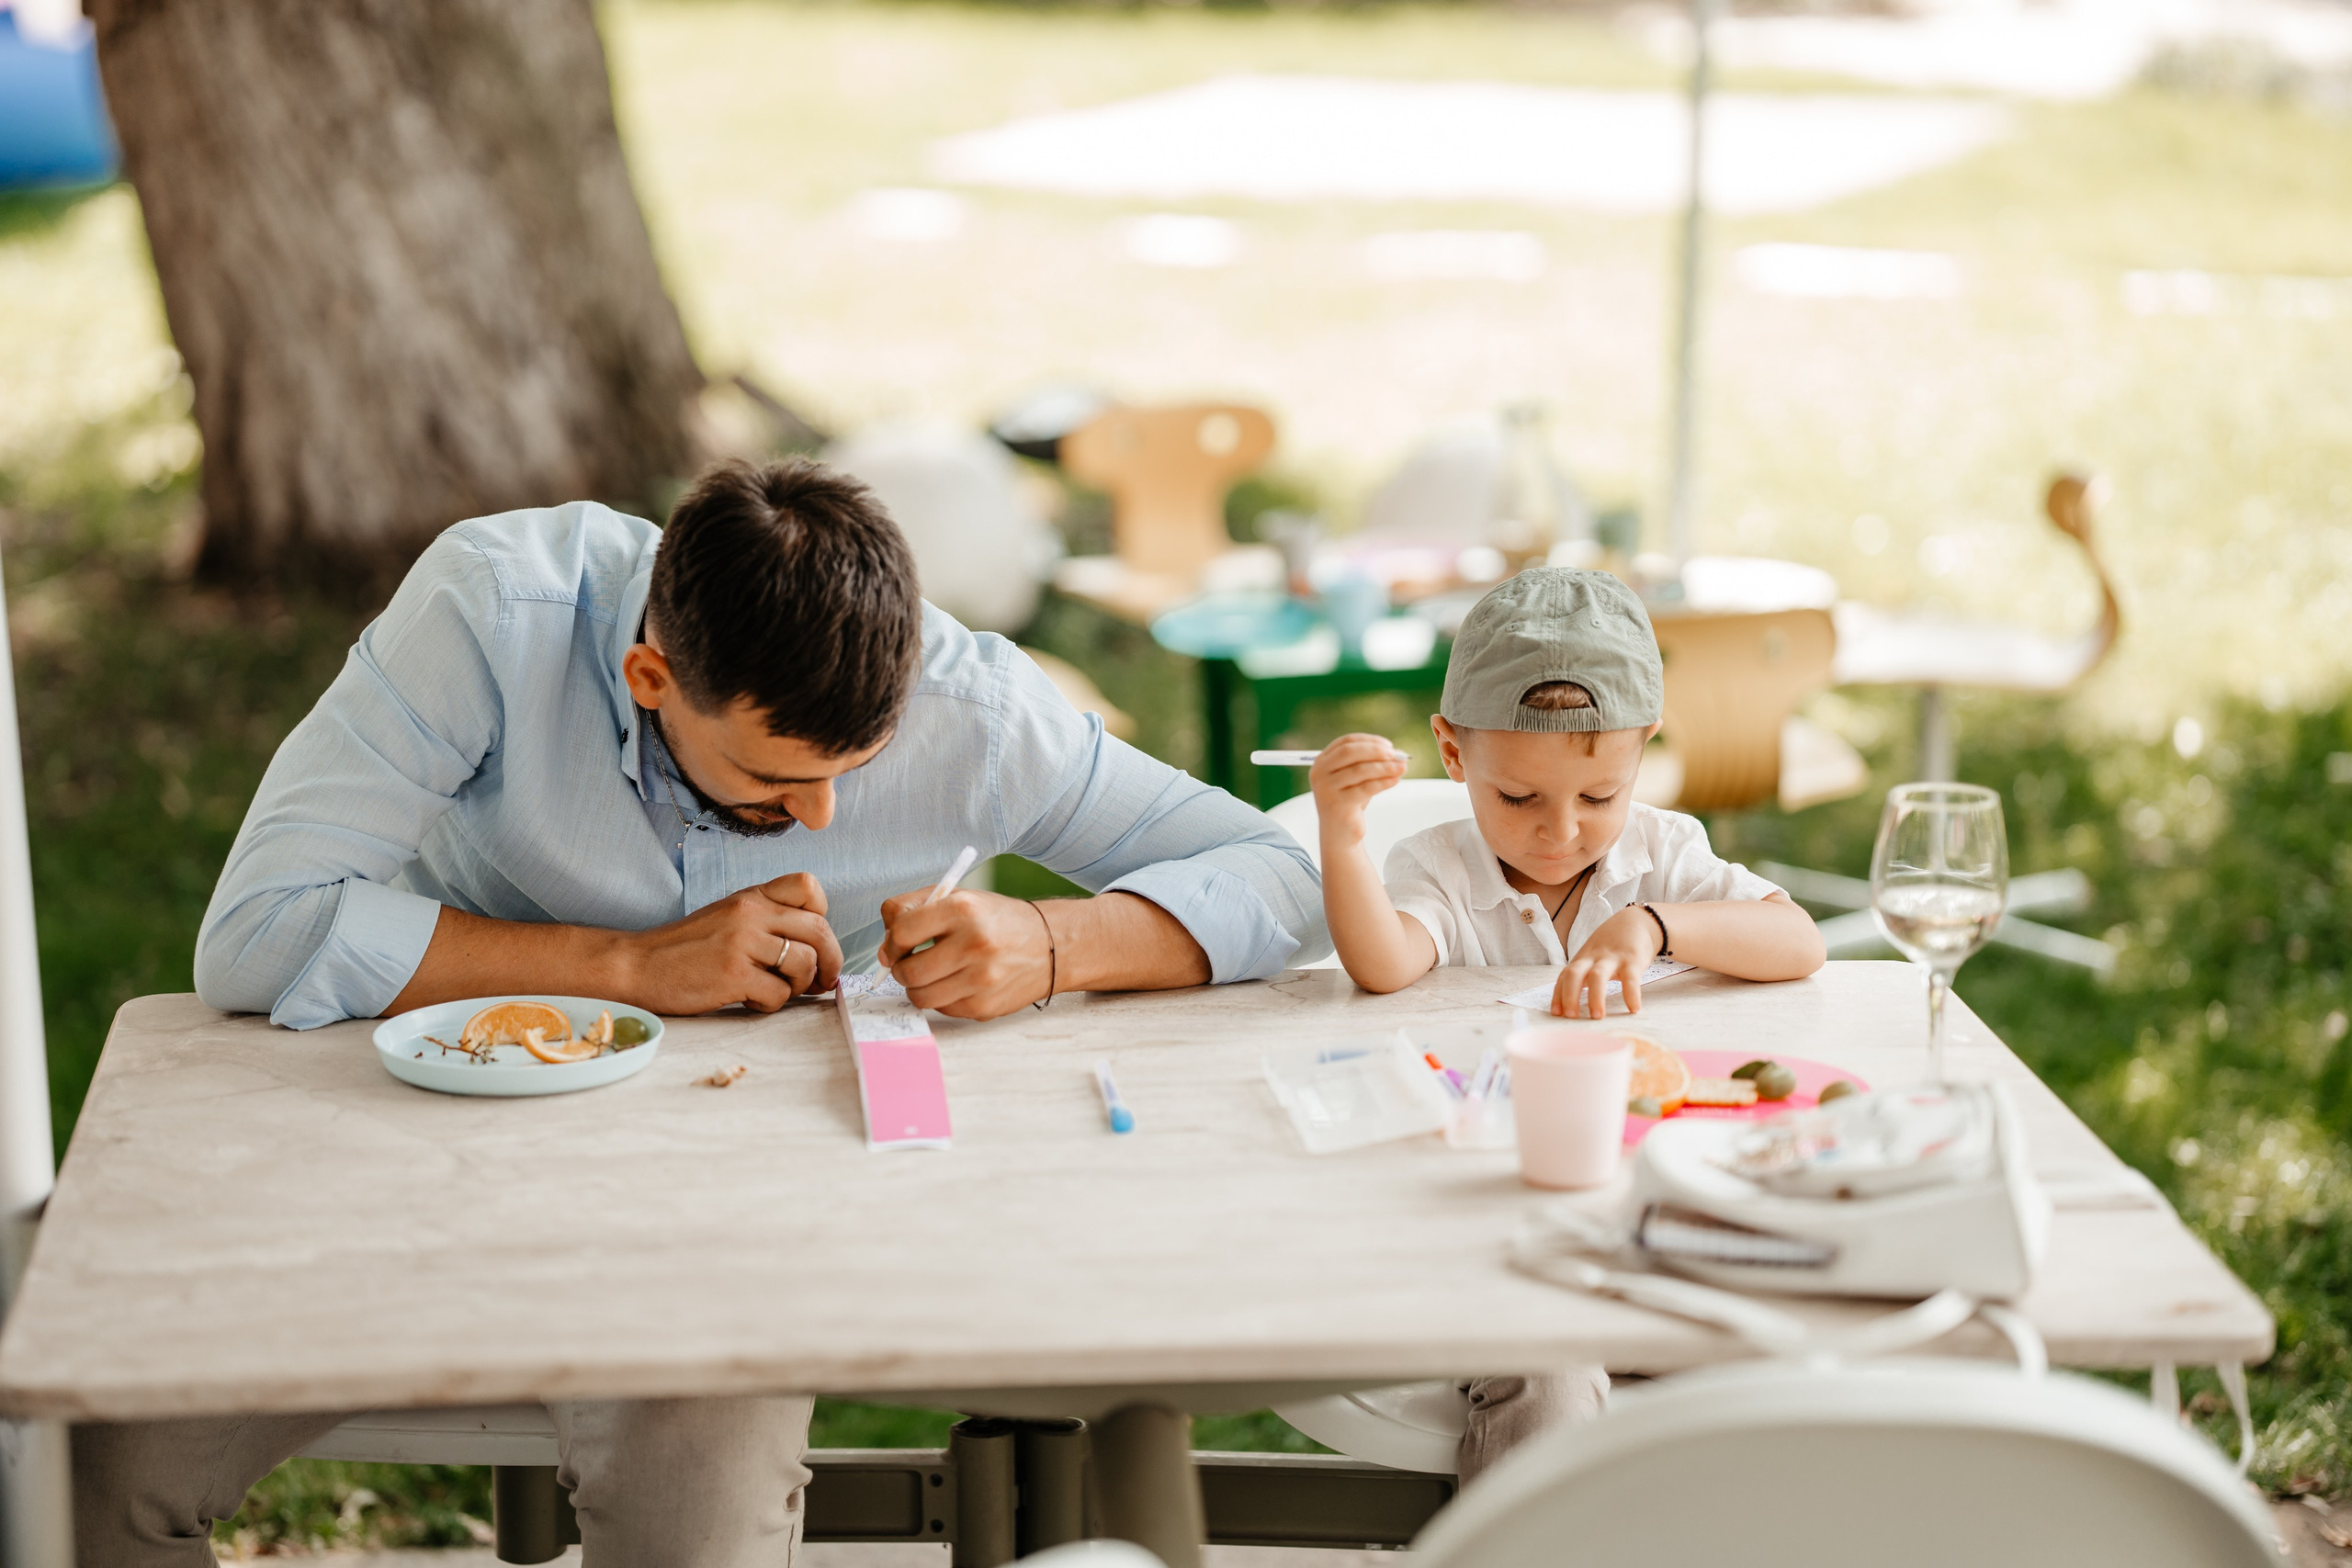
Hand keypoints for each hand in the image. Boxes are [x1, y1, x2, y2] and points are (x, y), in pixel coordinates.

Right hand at [618, 873, 841, 1014]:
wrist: (637, 966)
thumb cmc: (685, 949)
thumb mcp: (727, 918)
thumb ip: (766, 922)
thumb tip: (816, 952)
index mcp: (751, 897)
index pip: (809, 887)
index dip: (822, 914)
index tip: (813, 939)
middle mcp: (750, 913)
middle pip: (818, 929)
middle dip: (830, 960)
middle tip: (822, 981)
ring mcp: (741, 942)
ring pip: (804, 963)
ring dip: (799, 985)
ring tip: (776, 990)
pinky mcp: (733, 974)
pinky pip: (779, 993)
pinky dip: (772, 1005)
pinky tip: (751, 1002)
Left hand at [879, 887, 1051, 1020]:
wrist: (1051, 946)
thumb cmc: (996, 920)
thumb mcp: (958, 898)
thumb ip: (912, 910)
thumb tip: (882, 951)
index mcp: (963, 909)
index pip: (902, 931)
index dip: (891, 942)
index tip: (895, 945)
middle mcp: (974, 943)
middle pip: (906, 970)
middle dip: (900, 969)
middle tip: (911, 962)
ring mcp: (982, 979)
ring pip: (919, 996)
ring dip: (918, 987)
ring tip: (932, 974)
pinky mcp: (985, 1006)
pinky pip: (942, 1009)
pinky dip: (942, 998)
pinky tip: (958, 983)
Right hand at [1309, 734, 1406, 850]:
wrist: (1339, 833)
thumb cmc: (1349, 801)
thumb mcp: (1357, 778)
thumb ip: (1372, 763)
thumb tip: (1398, 754)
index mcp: (1322, 761)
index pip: (1346, 742)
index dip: (1369, 741)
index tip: (1389, 746)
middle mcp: (1320, 773)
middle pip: (1349, 752)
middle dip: (1375, 751)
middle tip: (1396, 754)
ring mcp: (1326, 789)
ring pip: (1359, 770)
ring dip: (1384, 767)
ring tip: (1402, 767)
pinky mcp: (1337, 804)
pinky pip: (1365, 788)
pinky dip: (1383, 782)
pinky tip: (1395, 780)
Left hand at [1552, 907, 1661, 1019]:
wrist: (1637, 921)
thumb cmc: (1612, 944)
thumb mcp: (1594, 955)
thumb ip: (1584, 974)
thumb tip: (1572, 1002)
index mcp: (1583, 959)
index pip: (1564, 976)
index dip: (1558, 995)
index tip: (1556, 1013)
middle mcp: (1594, 958)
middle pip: (1574, 974)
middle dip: (1569, 995)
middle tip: (1571, 1017)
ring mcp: (1612, 958)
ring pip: (1598, 976)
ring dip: (1595, 997)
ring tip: (1597, 1016)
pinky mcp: (1632, 959)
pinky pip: (1631, 978)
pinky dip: (1631, 994)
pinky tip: (1633, 1008)